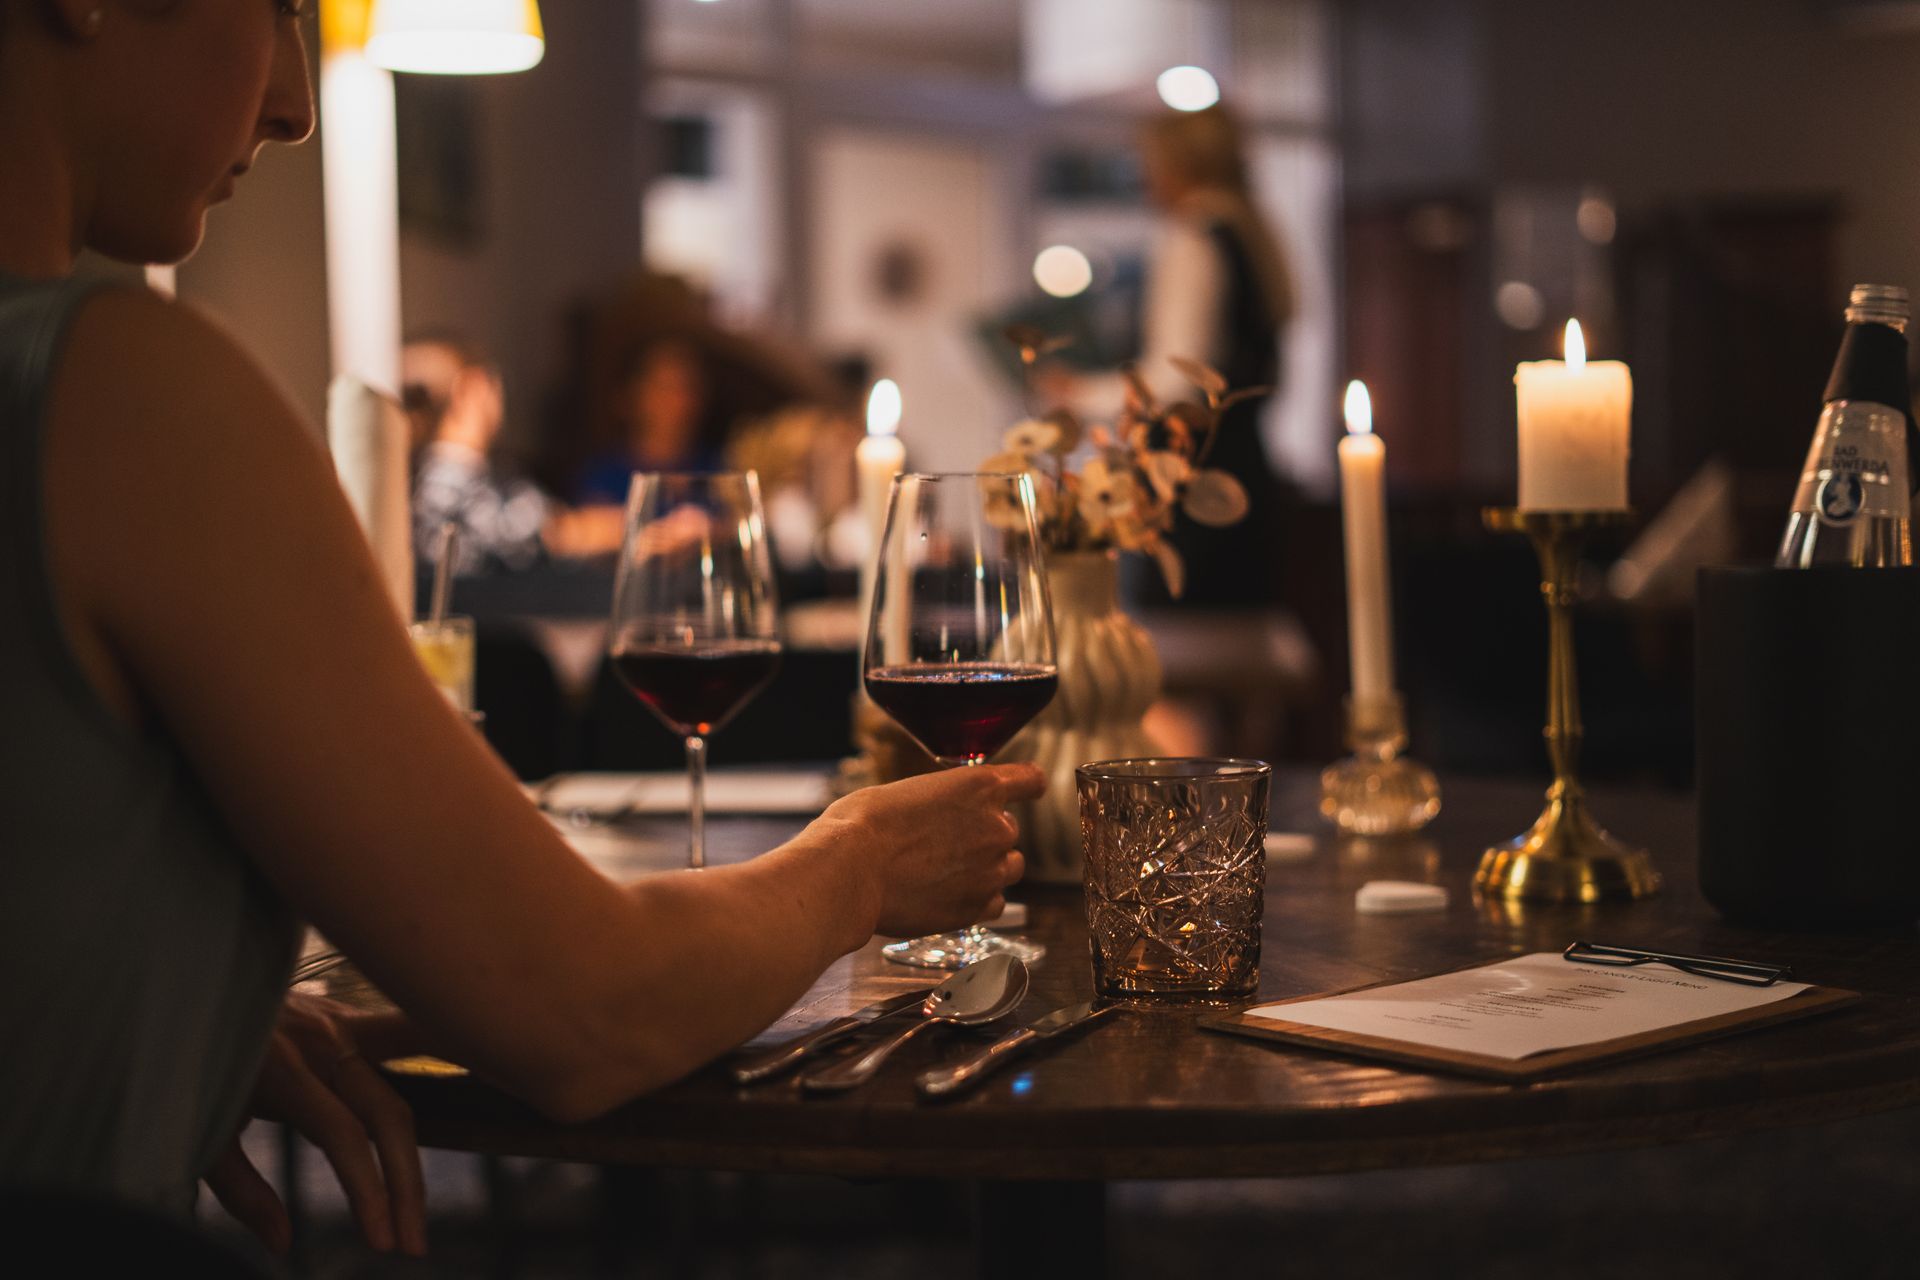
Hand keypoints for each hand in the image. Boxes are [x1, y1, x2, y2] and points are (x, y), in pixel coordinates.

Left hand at [203, 993, 426, 1256]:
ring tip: (450, 1181)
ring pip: (411, 1075)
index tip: (382, 1242)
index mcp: (281, 1068)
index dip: (368, 1191)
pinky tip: (495, 1061)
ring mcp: (341, 1020)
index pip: (344, 1135)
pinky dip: (452, 1046)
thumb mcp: (198, 1131)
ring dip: (432, 1136)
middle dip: (406, 1185)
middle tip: (413, 1247)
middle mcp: (321, 1040)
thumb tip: (286, 1244)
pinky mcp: (349, 1014)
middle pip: (389, 1113)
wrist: (179, 984)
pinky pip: (412, 1031)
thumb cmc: (179, 1066)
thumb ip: (242, 1189)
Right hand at [823, 763, 1044, 936]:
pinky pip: (994, 902)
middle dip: (984, 835)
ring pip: (1009, 867)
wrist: (850, 871)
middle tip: (944, 843)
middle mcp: (996, 827)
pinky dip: (976, 899)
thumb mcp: (909, 791)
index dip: (1026, 787)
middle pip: (1009, 829)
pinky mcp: (978, 906)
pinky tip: (944, 894)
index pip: (1031, 781)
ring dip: (986, 867)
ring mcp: (991, 870)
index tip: (1023, 792)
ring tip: (944, 871)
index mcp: (980, 787)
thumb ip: (943, 801)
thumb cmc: (865, 825)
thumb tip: (943, 814)